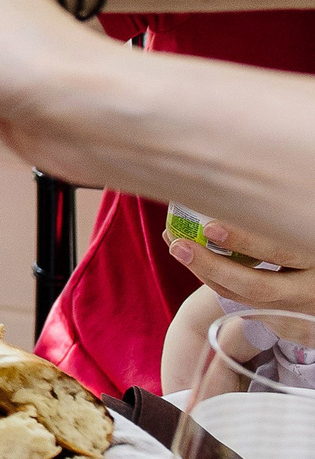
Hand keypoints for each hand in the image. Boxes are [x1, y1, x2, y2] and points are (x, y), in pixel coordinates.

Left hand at [168, 219, 314, 317]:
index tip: (211, 228)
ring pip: (244, 299)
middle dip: (214, 267)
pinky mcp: (287, 322)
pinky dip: (215, 281)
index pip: (282, 252)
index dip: (246, 242)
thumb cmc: (307, 240)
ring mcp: (298, 309)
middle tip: (179, 244)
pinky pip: (244, 304)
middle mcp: (310, 287)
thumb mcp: (302, 225)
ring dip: (205, 274)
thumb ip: (277, 211)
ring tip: (175, 245)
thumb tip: (249, 154)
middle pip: (258, 287)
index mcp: (314, 254)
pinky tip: (194, 258)